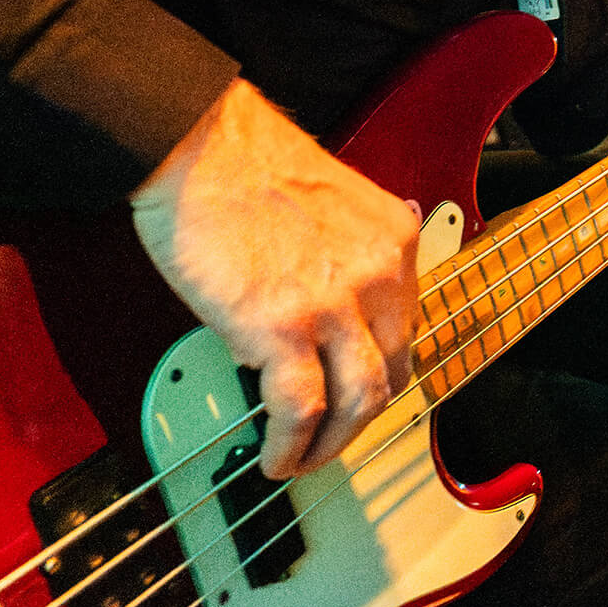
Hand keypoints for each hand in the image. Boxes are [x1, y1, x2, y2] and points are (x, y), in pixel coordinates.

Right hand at [132, 80, 419, 479]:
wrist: (201, 147)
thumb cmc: (248, 165)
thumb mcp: (339, 196)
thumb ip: (355, 247)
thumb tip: (341, 299)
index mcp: (393, 241)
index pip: (406, 327)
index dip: (380, 367)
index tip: (359, 389)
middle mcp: (378, 274)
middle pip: (394, 371)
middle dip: (364, 415)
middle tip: (334, 435)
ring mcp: (334, 305)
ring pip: (361, 402)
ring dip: (334, 444)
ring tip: (304, 459)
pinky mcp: (283, 328)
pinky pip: (302, 411)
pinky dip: (292, 446)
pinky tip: (276, 457)